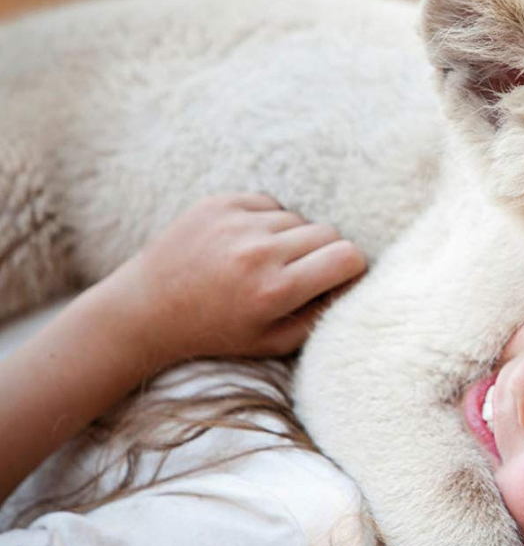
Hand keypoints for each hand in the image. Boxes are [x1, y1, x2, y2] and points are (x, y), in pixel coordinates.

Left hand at [110, 193, 366, 360]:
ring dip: (292, 239)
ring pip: (299, 218)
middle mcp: (257, 252)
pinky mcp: (219, 203)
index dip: (350, 269)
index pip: (348, 256)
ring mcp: (236, 223)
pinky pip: (270, 204)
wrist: (146, 309)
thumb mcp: (274, 342)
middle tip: (300, 274)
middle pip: (329, 233)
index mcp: (274, 290)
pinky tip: (245, 244)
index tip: (336, 279)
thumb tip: (353, 282)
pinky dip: (267, 222)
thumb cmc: (217, 332)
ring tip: (265, 262)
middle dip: (324, 254)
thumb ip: (322, 315)